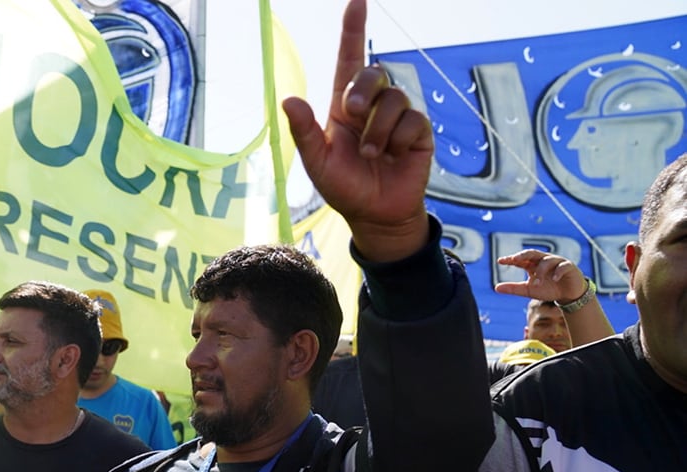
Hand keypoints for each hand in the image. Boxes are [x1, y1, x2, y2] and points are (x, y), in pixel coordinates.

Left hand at [281, 0, 433, 260]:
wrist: (374, 215)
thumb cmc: (343, 188)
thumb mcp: (317, 163)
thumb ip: (304, 132)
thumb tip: (289, 99)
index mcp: (343, 106)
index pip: (349, 58)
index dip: (353, 29)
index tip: (357, 0)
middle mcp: (372, 105)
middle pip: (374, 72)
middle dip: (363, 89)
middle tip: (352, 115)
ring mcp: (397, 116)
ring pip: (394, 97)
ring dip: (378, 129)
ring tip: (370, 155)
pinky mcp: (418, 131)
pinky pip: (412, 119)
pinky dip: (397, 139)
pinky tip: (393, 156)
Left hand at [495, 250, 587, 303]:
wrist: (567, 294)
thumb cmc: (547, 289)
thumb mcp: (529, 290)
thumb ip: (513, 288)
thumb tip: (495, 288)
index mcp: (532, 265)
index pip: (520, 260)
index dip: (511, 259)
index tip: (500, 261)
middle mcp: (543, 260)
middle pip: (532, 253)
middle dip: (523, 255)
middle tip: (514, 259)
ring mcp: (556, 262)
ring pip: (546, 261)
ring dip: (540, 272)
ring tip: (536, 283)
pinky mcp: (568, 267)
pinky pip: (563, 266)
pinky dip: (558, 272)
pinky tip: (554, 278)